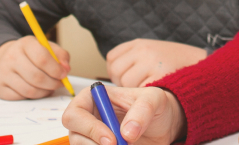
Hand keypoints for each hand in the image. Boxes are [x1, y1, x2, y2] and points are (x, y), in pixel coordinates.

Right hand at [0, 35, 70, 99]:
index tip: (63, 74)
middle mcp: (11, 57)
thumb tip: (66, 69)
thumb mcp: (46, 48)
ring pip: (29, 90)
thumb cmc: (31, 54)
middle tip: (59, 84)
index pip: (42, 58)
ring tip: (49, 87)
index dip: (56, 69)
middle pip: (36, 77)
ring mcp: (2, 72)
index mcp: (25, 43)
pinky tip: (36, 90)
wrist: (7, 58)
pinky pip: (21, 97)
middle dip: (52, 83)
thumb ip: (60, 55)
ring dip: (44, 92)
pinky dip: (33, 97)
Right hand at [63, 86, 185, 144]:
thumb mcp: (154, 99)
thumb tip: (126, 132)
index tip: (111, 140)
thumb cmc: (154, 105)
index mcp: (93, 98)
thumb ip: (142, 110)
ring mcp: (92, 137)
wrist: (164, 124)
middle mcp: (88, 119)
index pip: (75, 113)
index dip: (89, 128)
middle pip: (74, 136)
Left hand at [106, 39, 206, 87]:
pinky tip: (154, 94)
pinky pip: (141, 91)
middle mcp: (144, 50)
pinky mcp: (160, 77)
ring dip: (133, 90)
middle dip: (123, 82)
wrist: (205, 70)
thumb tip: (113, 72)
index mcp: (140, 43)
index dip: (116, 71)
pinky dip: (144, 96)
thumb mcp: (153, 52)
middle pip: (117, 71)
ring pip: (127, 82)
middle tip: (137, 86)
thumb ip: (133, 58)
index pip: (112, 58)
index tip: (125, 76)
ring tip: (147, 90)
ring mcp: (152, 63)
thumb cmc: (177, 65)